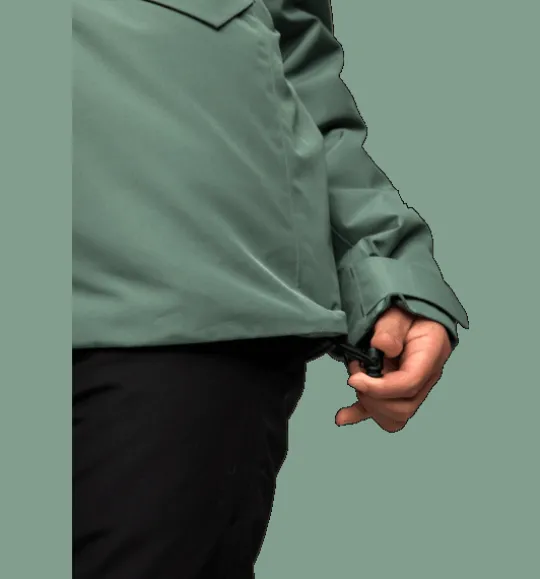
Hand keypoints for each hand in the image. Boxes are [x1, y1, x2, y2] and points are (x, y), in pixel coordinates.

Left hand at [335, 306, 451, 432]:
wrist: (410, 313)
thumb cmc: (406, 311)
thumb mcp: (397, 312)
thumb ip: (389, 327)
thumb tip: (382, 345)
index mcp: (430, 354)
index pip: (408, 384)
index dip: (379, 388)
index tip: (355, 378)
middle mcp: (426, 376)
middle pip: (402, 407)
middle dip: (373, 397)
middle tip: (356, 374)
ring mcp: (414, 388)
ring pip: (395, 416)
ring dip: (369, 405)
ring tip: (356, 380)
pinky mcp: (397, 391)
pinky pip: (384, 413)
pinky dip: (361, 414)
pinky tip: (343, 416)